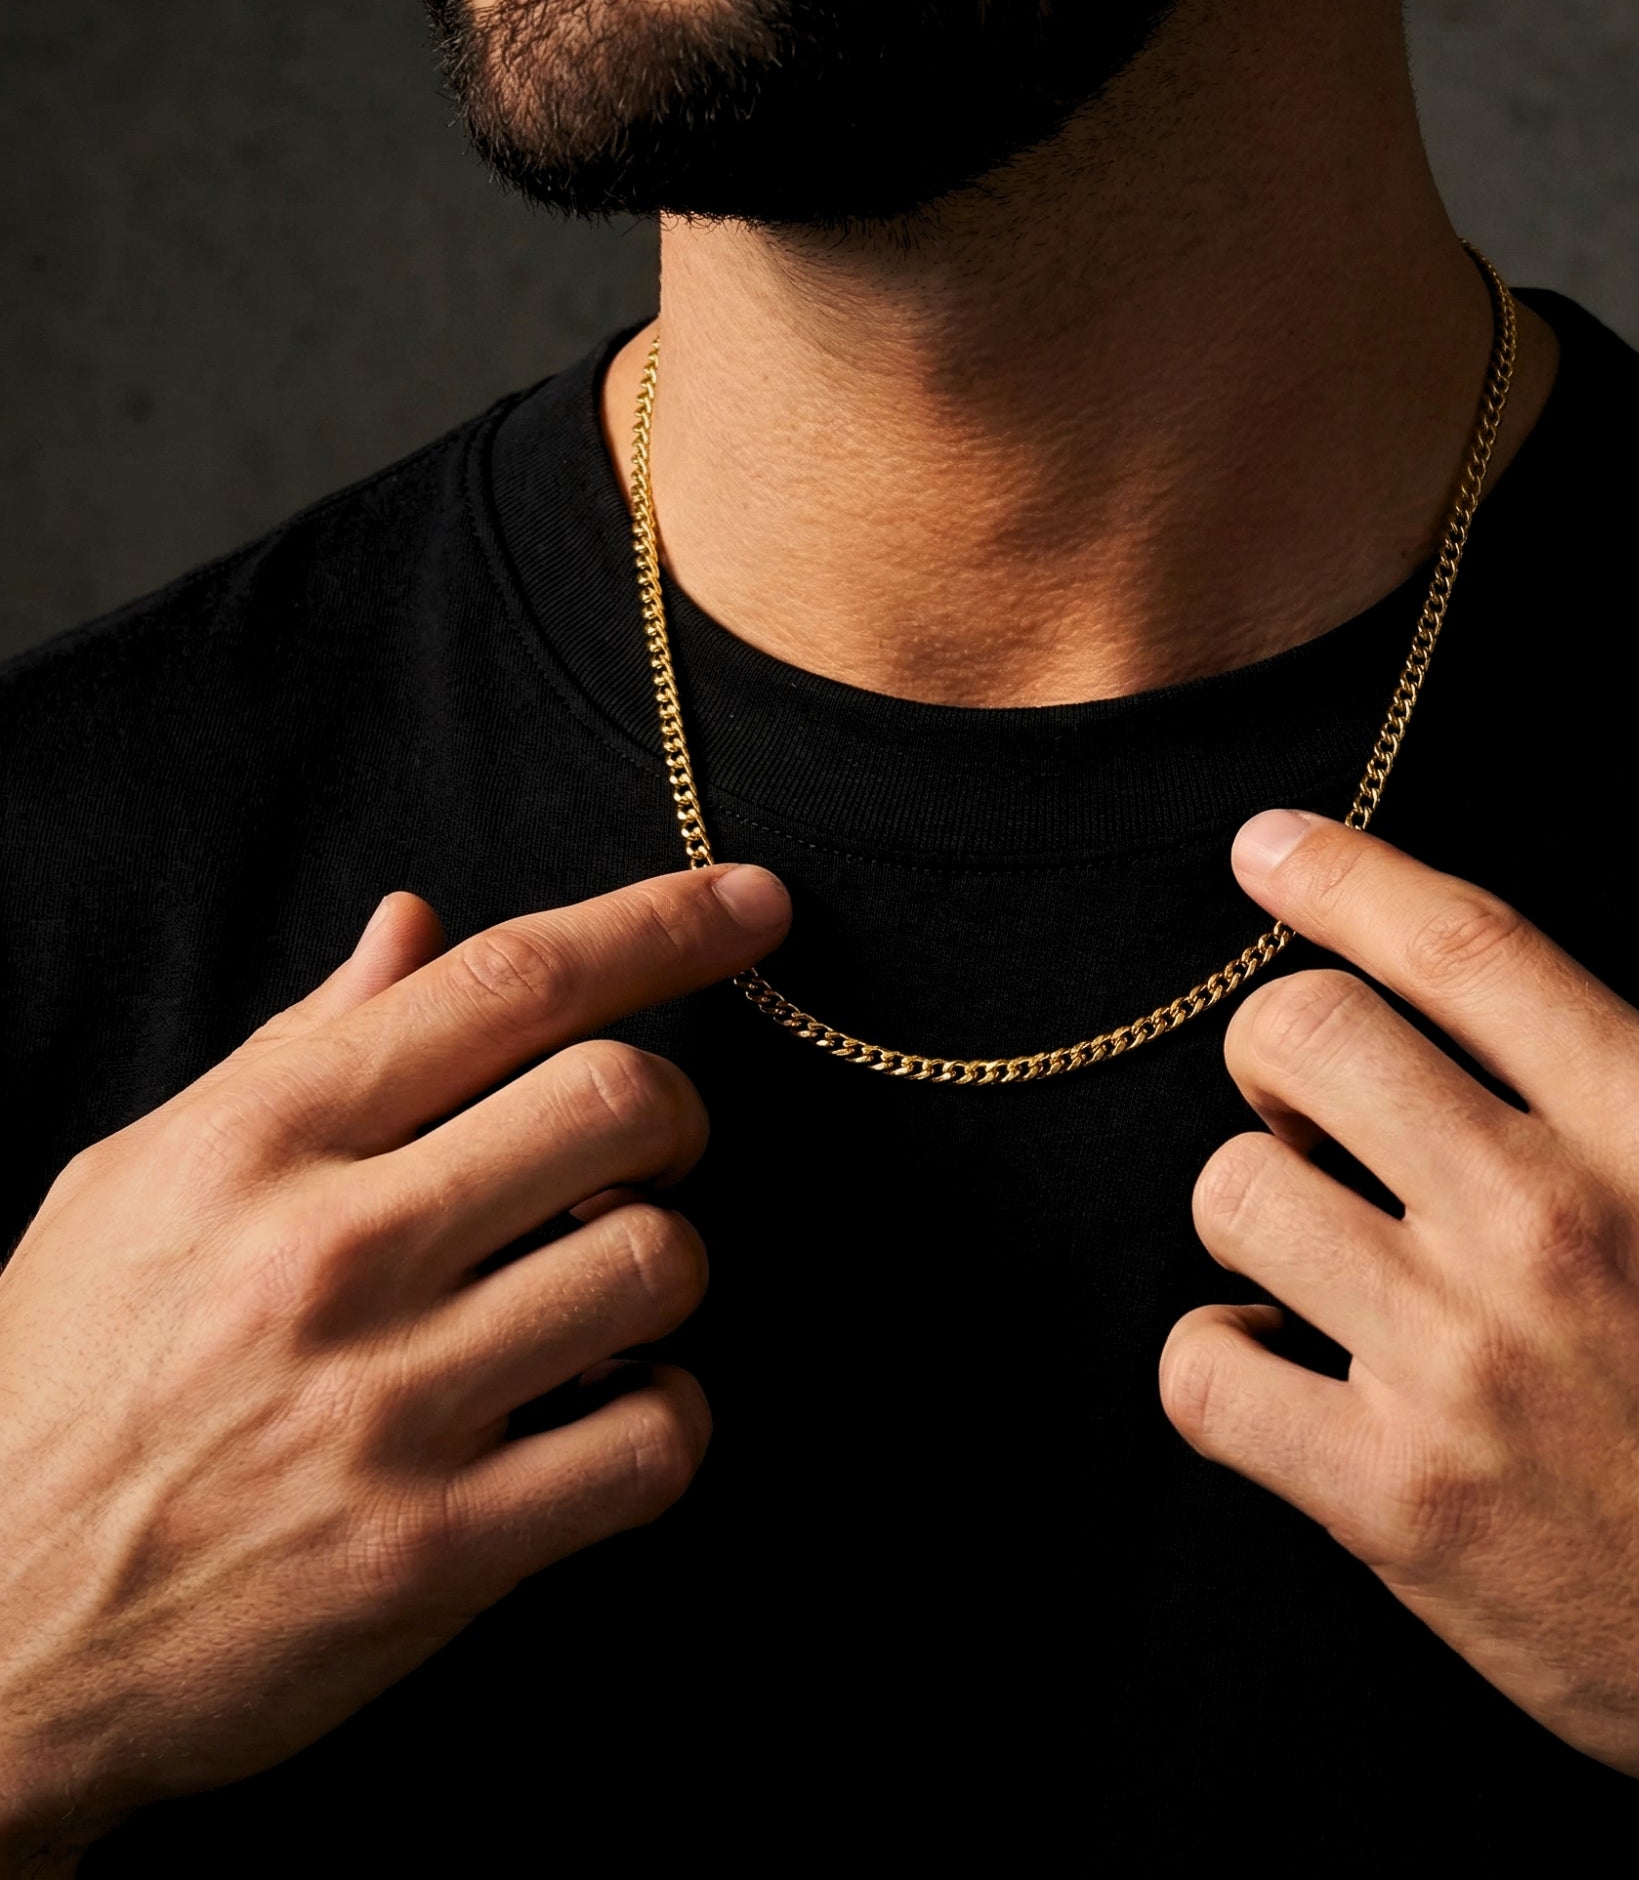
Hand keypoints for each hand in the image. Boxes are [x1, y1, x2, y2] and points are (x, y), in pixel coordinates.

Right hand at [0, 865, 790, 1872]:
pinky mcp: (437, 1552)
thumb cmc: (60, 1388)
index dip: (661, 924)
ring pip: (657, 1261)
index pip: (509, 982)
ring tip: (598, 1297)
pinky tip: (607, 1413)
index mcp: (261, 1141)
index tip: (751, 905)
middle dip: (674, 1112)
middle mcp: (332, 1255)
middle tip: (640, 1154)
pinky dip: (667, 1416)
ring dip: (664, 1269)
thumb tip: (416, 928)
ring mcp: (390, 1408)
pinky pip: (653, 1442)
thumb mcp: (139, 1184)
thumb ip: (296, 1050)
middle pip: (620, 1100)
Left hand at [1159, 812, 1638, 1878]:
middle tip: (1308, 1098)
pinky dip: (1212, 1358)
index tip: (1265, 848)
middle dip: (1277, 1048)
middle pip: (1302, 1037)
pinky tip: (1271, 1360)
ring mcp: (1461, 1365)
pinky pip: (1204, 1378)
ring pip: (1234, 1195)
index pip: (1454, 943)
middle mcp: (1547, 1224)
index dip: (1336, 872)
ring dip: (1253, 1206)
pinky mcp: (1398, 1502)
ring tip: (1312, 1243)